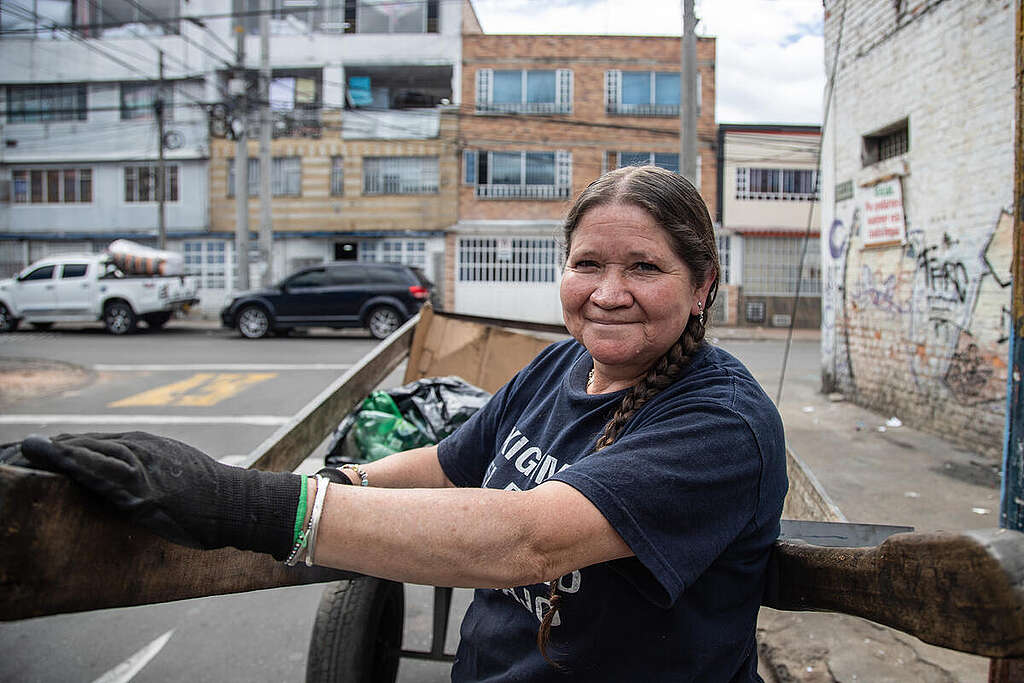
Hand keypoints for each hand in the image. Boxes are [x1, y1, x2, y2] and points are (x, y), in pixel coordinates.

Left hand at [20, 432, 300, 559]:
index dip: (59, 447)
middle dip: (46, 448)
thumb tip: (116, 484)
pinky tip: (44, 454)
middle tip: (12, 450)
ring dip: (49, 451)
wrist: (237, 504)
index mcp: (146, 444)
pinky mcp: (141, 488)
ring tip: (18, 449)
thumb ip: (144, 470)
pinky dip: (67, 461)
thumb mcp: (174, 471)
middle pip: (82, 443)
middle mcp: (139, 448)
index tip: (29, 451)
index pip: (92, 442)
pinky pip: (97, 471)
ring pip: (85, 451)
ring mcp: (140, 466)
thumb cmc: (209, 495)